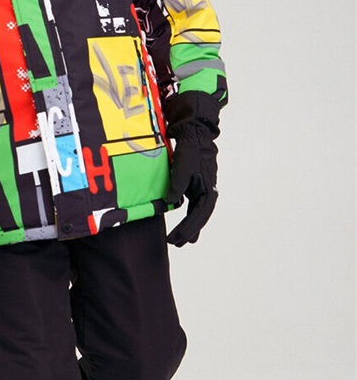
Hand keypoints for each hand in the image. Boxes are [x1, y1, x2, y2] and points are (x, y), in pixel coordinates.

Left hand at [165, 121, 217, 246]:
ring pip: (197, 214)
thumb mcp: (183, 166)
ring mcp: (203, 191)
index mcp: (208, 190)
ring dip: (189, 227)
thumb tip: (170, 202)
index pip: (199, 215)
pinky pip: (193, 207)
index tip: (177, 238)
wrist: (195, 135)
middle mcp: (208, 193)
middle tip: (175, 243)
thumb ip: (177, 185)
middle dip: (188, 231)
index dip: (188, 228)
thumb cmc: (191, 150)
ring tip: (180, 241)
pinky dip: (189, 218)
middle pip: (199, 217)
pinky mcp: (196, 188)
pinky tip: (184, 227)